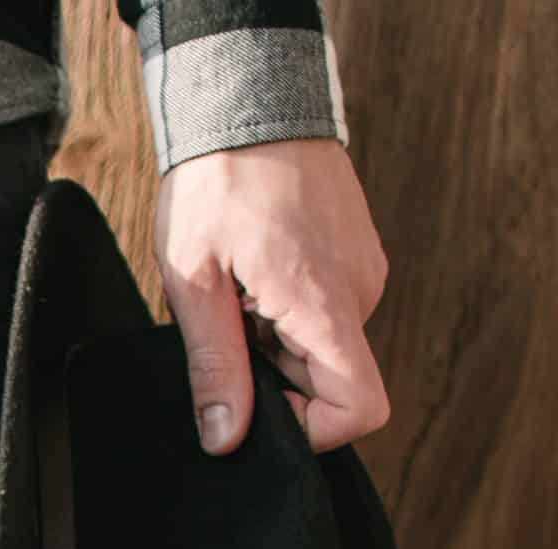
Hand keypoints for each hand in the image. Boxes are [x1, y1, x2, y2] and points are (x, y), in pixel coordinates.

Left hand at [152, 138, 388, 455]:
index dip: (308, 431)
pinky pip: (323, 314)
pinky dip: (285, 315)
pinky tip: (253, 278)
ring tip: (238, 293)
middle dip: (274, 379)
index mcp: (325, 304)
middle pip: (329, 384)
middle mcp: (359, 293)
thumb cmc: (217, 181)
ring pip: (322, 350)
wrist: (250, 100)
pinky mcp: (355, 257)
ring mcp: (362, 272)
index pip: (358, 408)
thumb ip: (214, 367)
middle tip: (229, 327)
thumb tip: (226, 439)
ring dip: (275, 345)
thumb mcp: (195, 282)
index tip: (256, 406)